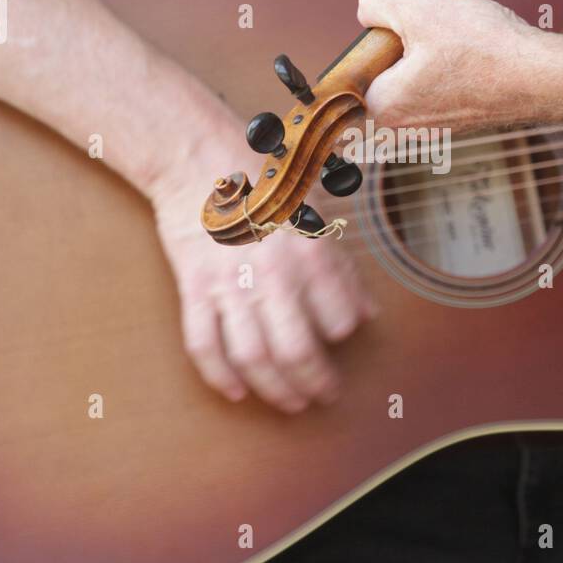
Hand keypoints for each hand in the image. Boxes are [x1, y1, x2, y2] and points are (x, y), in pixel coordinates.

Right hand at [146, 142, 377, 413]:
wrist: (198, 160)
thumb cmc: (264, 180)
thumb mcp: (318, 213)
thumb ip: (344, 267)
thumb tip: (367, 312)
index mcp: (311, 254)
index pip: (339, 320)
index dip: (344, 334)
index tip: (341, 342)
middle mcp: (274, 275)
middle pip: (297, 352)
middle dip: (315, 384)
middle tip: (324, 396)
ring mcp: (231, 285)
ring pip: (253, 359)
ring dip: (274, 390)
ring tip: (290, 402)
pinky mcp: (195, 289)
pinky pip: (205, 345)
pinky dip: (220, 376)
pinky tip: (237, 391)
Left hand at [357, 0, 554, 132]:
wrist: (544, 77)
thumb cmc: (484, 48)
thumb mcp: (418, 7)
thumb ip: (375, 0)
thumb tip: (367, 8)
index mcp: (384, 107)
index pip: (362, 58)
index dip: (386, 32)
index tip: (416, 28)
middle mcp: (405, 126)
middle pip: (390, 65)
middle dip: (412, 39)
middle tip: (443, 30)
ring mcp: (435, 127)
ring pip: (420, 71)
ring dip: (437, 49)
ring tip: (465, 42)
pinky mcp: (461, 119)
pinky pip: (446, 82)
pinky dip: (459, 63)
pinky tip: (480, 54)